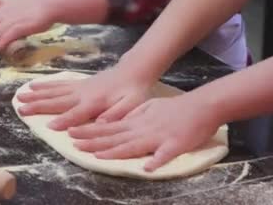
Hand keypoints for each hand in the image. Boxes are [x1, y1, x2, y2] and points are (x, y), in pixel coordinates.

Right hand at [17, 66, 153, 129]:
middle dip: (38, 105)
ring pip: (53, 91)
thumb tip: (101, 122)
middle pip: (57, 100)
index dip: (63, 120)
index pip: (76, 113)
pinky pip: (57, 84)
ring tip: (19, 97)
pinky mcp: (76, 83)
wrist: (132, 70)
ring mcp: (78, 87)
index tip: (48, 127)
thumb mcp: (133, 104)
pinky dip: (44, 85)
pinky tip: (32, 86)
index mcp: (95, 101)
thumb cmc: (134, 91)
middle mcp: (82, 93)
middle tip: (21, 109)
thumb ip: (117, 113)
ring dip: (36, 95)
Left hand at [68, 95, 220, 170]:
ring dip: (114, 151)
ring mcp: (158, 137)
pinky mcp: (176, 145)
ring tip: (97, 156)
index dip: (90, 132)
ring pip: (133, 146)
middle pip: (115, 137)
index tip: (72, 134)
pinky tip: (147, 168)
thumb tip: (118, 121)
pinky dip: (156, 161)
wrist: (202, 105)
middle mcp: (143, 130)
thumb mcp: (149, 107)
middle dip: (93, 142)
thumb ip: (133, 115)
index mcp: (136, 122)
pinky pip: (165, 155)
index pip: (109, 128)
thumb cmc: (175, 108)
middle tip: (74, 145)